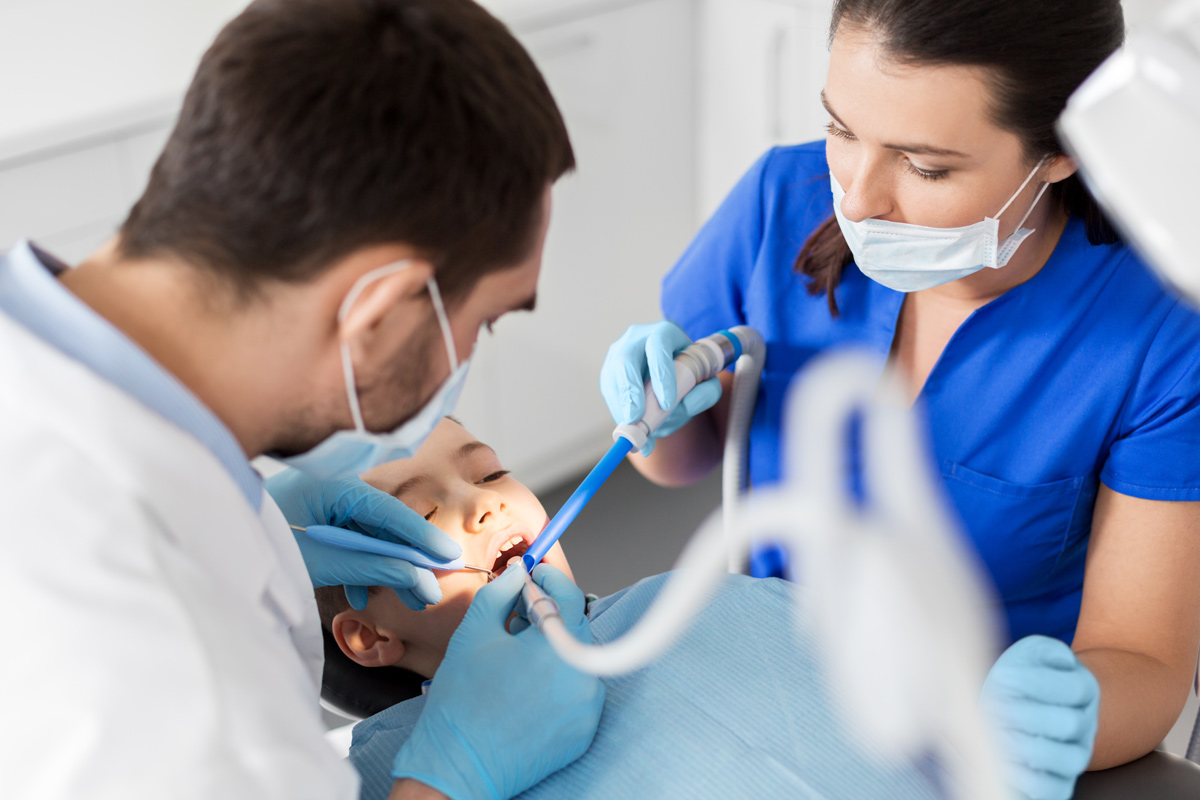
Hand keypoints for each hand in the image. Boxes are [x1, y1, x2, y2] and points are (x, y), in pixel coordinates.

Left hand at [265, 468, 460, 610]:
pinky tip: (362, 594)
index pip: (388, 511)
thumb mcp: (324, 563)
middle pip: (382, 524)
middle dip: (408, 558)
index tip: (447, 557)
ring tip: (407, 598)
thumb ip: (374, 568)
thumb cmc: (261, 549)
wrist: (213, 555)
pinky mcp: (311, 525)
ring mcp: (319, 508)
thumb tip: (419, 579)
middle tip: (434, 585)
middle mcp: (328, 491)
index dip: (421, 536)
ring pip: (367, 536)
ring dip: (386, 567)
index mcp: (329, 487)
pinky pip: (348, 543)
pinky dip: (360, 566)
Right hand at [392, 563, 604, 799]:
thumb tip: (519, 573)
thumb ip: (502, 593)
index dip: (549, 578)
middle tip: (517, 613)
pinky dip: (557, 681)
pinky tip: (526, 686)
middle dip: (547, 615)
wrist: (458, 766)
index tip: (533, 573)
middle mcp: (584, 676)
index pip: (569, 595)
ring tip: (516, 656)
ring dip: (552, 650)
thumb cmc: (462, 703)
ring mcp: (588, 708)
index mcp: (559, 647)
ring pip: (575, 660)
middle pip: (574, 628)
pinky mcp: (584, 731)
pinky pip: (577, 691)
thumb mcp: (475, 633)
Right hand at [599, 321, 722, 455]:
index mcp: (664, 333)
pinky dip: (618, 412)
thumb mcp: (703, 382)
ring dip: (621, 407)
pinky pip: (608, 393)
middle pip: (625, 360)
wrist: (670, 376)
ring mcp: (618, 354)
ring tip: (633, 430)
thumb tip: (689, 403)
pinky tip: (628, 428)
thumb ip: (706, 391)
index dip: (661, 374)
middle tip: (636, 417)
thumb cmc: (688, 376)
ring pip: (613, 379)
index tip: (667, 402)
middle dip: (630, 391)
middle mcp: (636, 339)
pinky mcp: (609, 372)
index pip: (658, 347)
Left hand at [982, 636, 1099, 799]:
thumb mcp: (1031, 652)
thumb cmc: (1018, 675)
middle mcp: (1086, 725)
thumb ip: (1045, 650)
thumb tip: (1060, 662)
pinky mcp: (1058, 782)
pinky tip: (997, 760)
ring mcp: (1075, 756)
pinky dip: (1023, 777)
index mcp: (1084, 689)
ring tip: (993, 731)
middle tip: (991, 706)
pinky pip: (1052, 790)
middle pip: (1068, 724)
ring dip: (1022, 745)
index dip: (1035, 683)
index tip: (1001, 677)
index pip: (1074, 688)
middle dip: (1023, 714)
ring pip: (1066, 760)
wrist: (1012, 704)